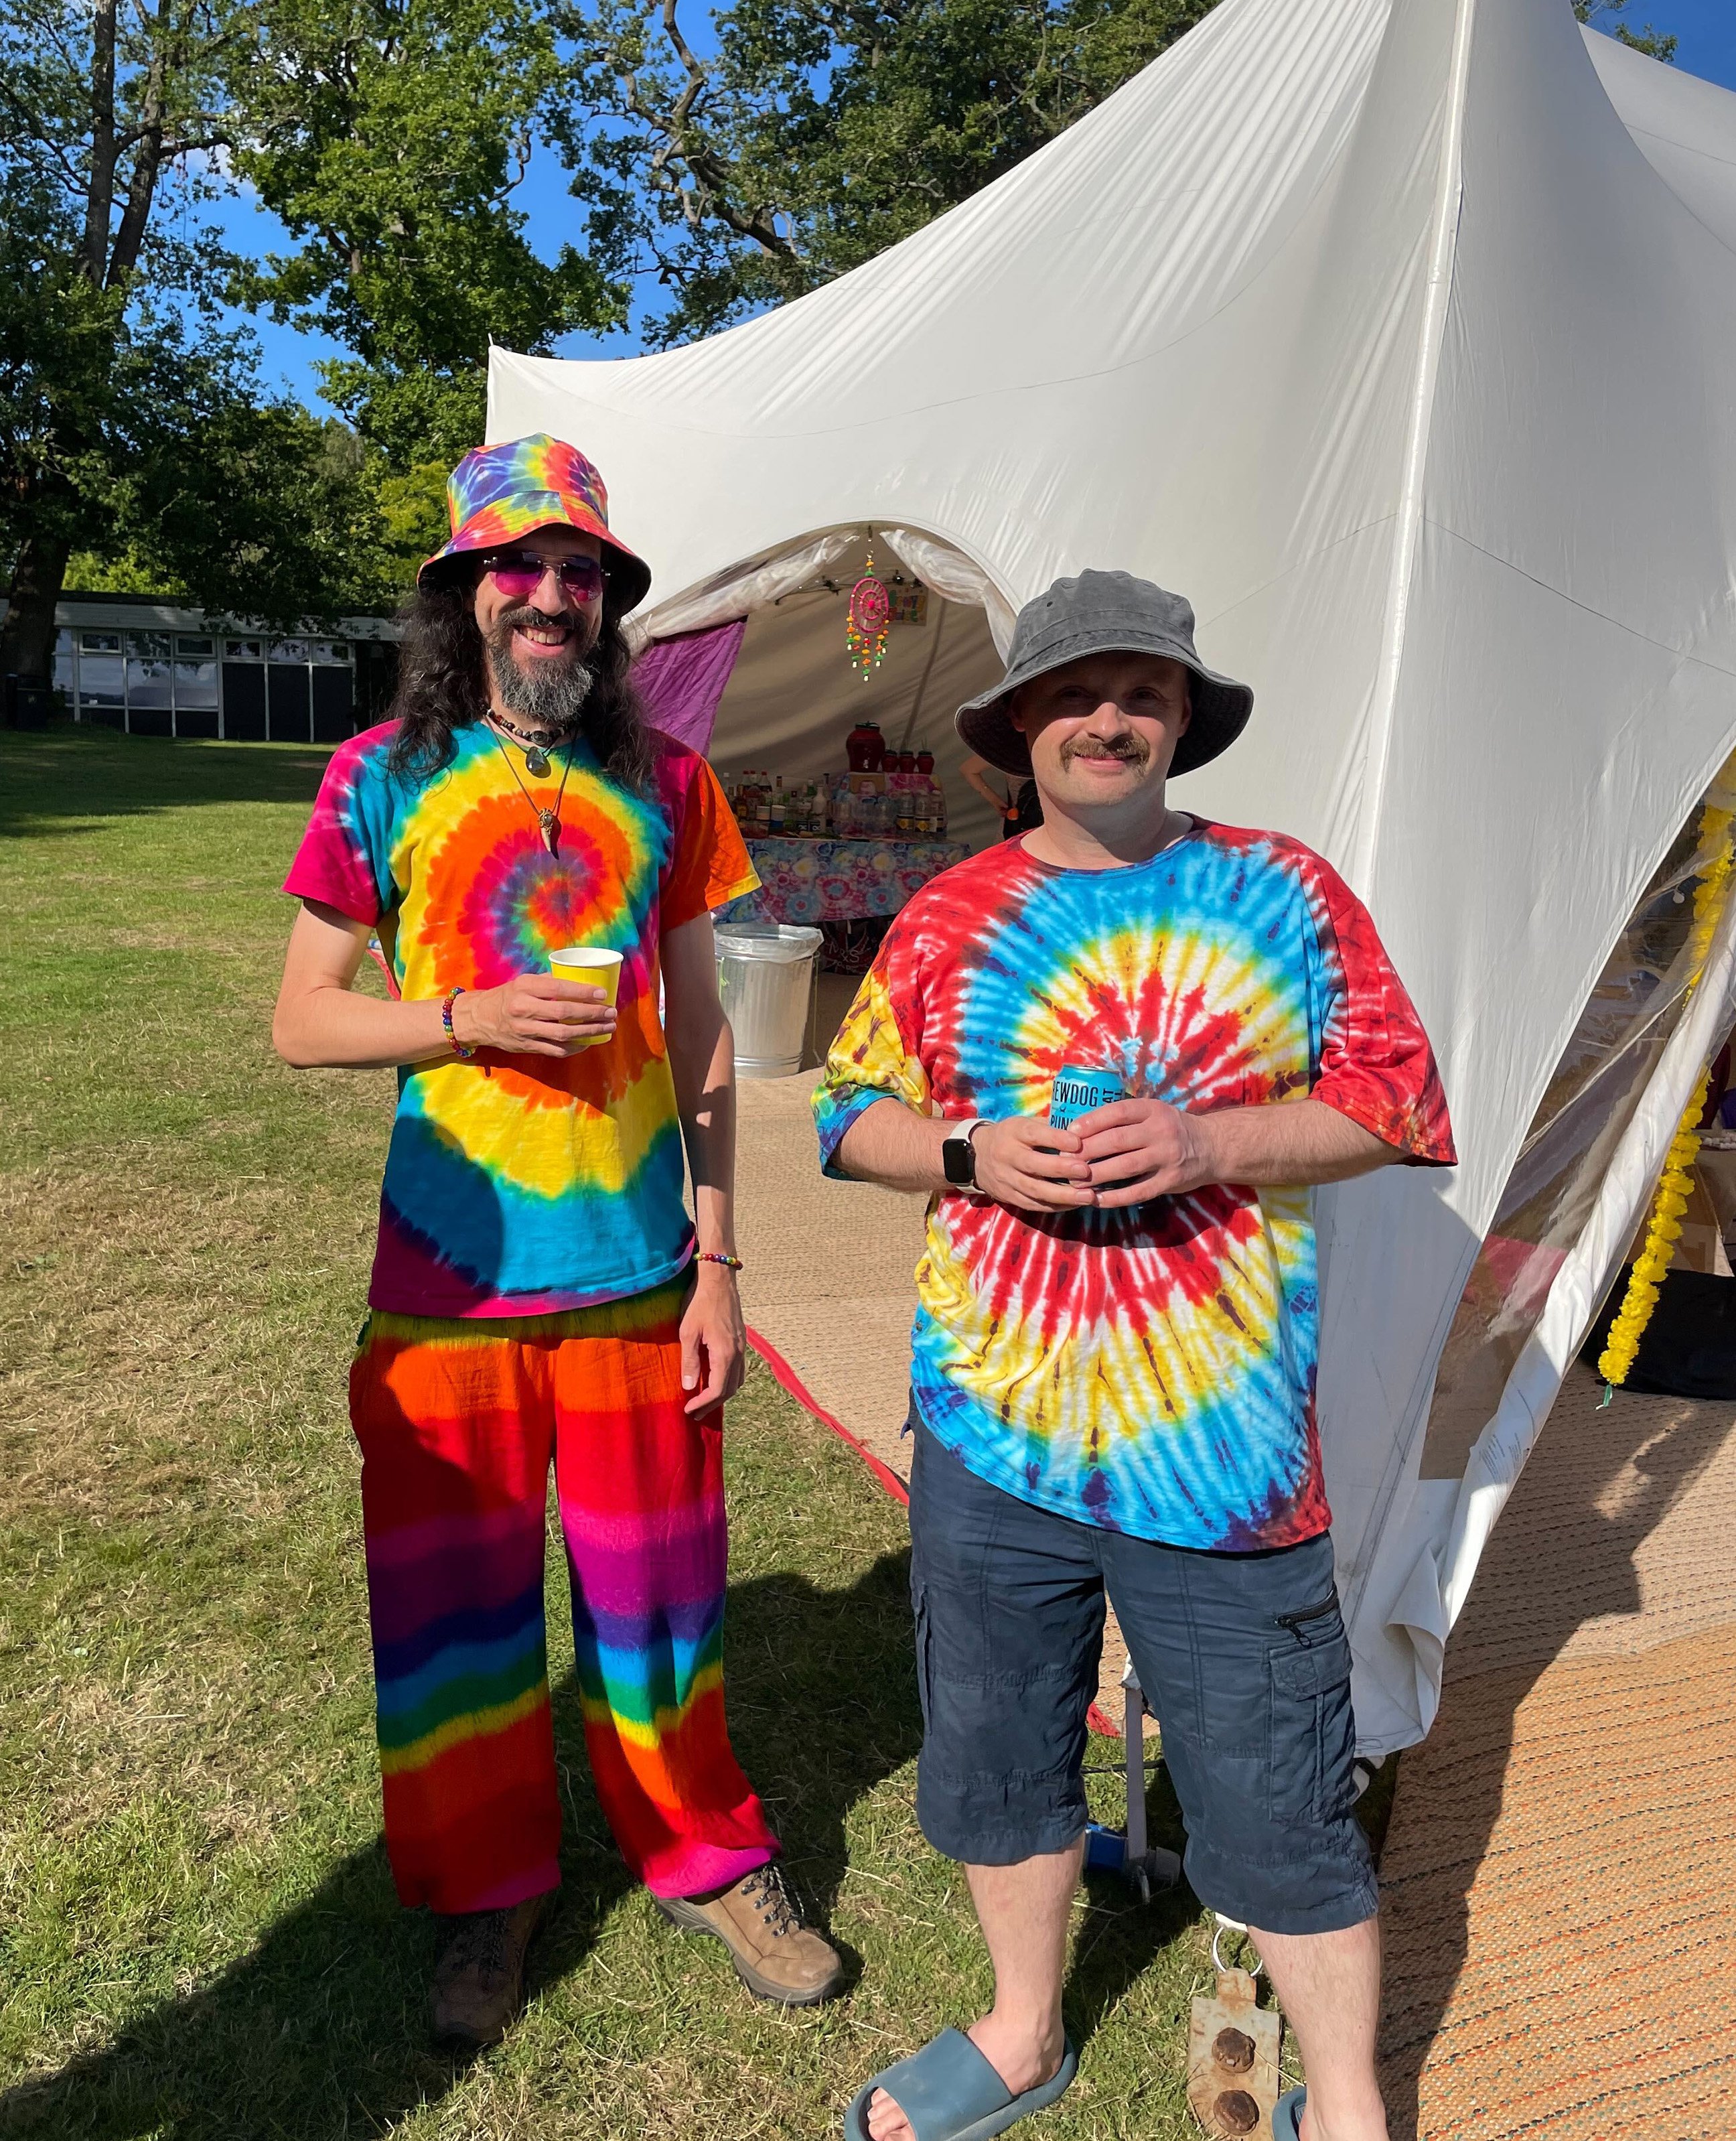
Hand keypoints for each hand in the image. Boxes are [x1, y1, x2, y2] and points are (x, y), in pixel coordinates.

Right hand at [450, 971, 616, 1055]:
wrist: (479, 1019)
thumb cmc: (507, 996)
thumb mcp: (523, 982)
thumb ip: (548, 981)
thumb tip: (579, 978)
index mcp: (524, 987)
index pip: (558, 988)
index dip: (583, 992)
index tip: (602, 994)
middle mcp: (524, 1008)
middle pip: (564, 1012)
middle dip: (592, 1013)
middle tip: (610, 1012)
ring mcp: (525, 1030)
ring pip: (563, 1033)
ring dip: (589, 1032)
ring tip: (607, 1028)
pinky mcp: (526, 1046)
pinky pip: (555, 1049)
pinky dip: (575, 1047)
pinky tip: (588, 1042)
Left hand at [679, 1260, 744, 1414]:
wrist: (718, 1280)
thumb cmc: (699, 1304)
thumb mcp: (688, 1332)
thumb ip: (690, 1361)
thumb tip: (690, 1386)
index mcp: (725, 1353)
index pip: (718, 1390)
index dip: (703, 1404)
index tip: (688, 1411)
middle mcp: (738, 1353)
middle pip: (730, 1389)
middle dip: (712, 1404)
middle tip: (695, 1413)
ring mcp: (742, 1347)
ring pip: (738, 1380)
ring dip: (722, 1394)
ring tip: (705, 1401)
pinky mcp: (741, 1341)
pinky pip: (740, 1369)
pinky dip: (729, 1381)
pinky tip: (717, 1380)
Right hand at [968, 1117, 1094, 1212]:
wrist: (976, 1157)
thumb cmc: (1012, 1136)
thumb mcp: (1025, 1124)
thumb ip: (1051, 1126)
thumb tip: (1083, 1129)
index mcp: (1013, 1132)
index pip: (1033, 1134)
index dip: (1056, 1139)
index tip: (1078, 1143)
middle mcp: (1007, 1156)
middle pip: (1033, 1165)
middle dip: (1061, 1169)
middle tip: (1085, 1171)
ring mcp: (1006, 1179)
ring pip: (1034, 1190)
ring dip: (1063, 1195)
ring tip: (1088, 1196)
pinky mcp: (1008, 1197)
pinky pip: (1033, 1205)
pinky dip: (1055, 1206)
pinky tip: (1075, 1204)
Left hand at [1072, 1098, 1215, 1206]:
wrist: (1212, 1147)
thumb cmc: (1171, 1128)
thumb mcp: (1153, 1113)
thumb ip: (1125, 1118)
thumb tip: (1080, 1126)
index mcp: (1152, 1109)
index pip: (1116, 1112)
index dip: (1090, 1122)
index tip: (1069, 1133)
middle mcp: (1160, 1131)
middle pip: (1116, 1140)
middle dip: (1086, 1152)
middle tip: (1064, 1160)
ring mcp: (1167, 1156)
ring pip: (1124, 1167)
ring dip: (1095, 1176)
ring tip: (1073, 1182)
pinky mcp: (1171, 1180)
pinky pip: (1138, 1191)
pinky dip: (1115, 1197)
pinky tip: (1097, 1200)